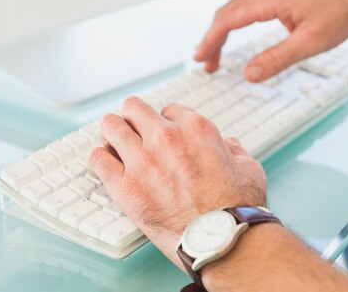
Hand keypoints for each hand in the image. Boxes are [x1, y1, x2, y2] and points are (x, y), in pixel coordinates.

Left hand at [88, 96, 266, 267]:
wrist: (224, 239)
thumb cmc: (238, 207)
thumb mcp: (249, 168)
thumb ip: (234, 150)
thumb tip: (228, 146)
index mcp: (195, 129)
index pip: (168, 109)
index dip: (164, 121)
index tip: (161, 131)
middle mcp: (166, 138)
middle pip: (134, 109)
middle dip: (132, 117)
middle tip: (131, 127)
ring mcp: (142, 161)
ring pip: (111, 127)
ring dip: (111, 132)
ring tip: (112, 141)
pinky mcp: (125, 187)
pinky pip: (98, 159)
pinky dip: (99, 158)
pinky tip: (103, 162)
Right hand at [195, 0, 347, 81]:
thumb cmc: (344, 11)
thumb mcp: (310, 43)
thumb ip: (277, 59)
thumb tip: (249, 74)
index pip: (228, 20)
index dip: (211, 41)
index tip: (200, 58)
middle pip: (228, 12)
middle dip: (213, 38)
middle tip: (206, 63)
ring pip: (237, 7)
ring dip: (224, 29)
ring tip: (217, 53)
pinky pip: (249, 3)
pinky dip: (237, 20)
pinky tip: (239, 32)